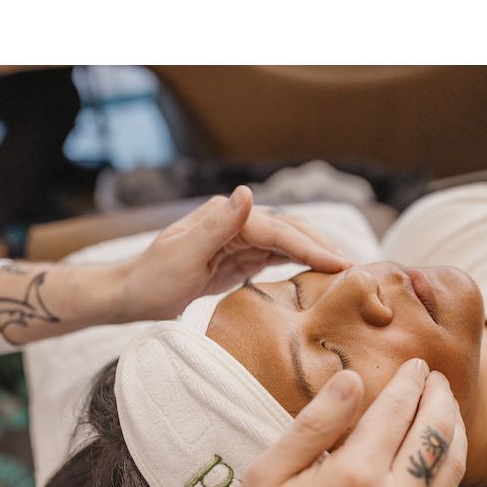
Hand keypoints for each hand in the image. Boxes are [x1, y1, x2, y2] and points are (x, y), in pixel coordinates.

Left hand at [116, 185, 351, 321]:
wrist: (133, 295)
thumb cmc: (153, 278)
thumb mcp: (182, 254)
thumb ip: (218, 225)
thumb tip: (248, 191)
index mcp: (224, 216)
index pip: (277, 230)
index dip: (310, 246)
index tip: (339, 264)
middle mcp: (236, 222)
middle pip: (289, 231)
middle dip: (321, 247)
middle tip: (353, 269)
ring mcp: (239, 240)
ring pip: (287, 244)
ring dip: (315, 255)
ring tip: (344, 273)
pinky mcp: (240, 259)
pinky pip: (276, 258)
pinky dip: (299, 264)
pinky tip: (316, 275)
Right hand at [207, 359, 467, 486]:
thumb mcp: (269, 474)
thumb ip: (316, 424)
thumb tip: (353, 379)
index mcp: (356, 476)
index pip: (397, 412)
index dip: (410, 382)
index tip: (416, 364)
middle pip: (435, 434)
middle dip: (440, 398)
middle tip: (436, 378)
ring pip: (451, 468)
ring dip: (454, 430)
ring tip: (447, 407)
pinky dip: (450, 470)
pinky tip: (442, 456)